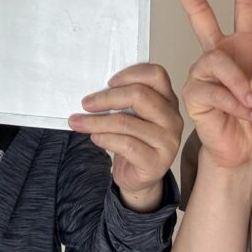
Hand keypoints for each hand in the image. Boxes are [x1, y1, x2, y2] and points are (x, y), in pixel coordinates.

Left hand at [69, 63, 183, 211]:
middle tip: (86, 103)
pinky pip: (125, 144)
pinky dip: (105, 138)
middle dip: (106, 98)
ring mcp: (167, 141)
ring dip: (96, 121)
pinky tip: (95, 138)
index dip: (130, 74)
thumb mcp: (131, 114)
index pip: (156, 74)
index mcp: (167, 100)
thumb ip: (122, 100)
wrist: (139, 176)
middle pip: (140, 95)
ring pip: (126, 122)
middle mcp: (172, 118)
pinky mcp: (157, 162)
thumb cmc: (133, 140)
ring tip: (79, 123)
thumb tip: (92, 92)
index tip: (108, 82)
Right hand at [162, 0, 251, 169]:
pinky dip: (234, 103)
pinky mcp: (195, 92)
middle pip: (200, 14)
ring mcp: (205, 73)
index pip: (245, 8)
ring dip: (239, 84)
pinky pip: (212, 89)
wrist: (247, 152)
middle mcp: (222, 55)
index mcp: (246, 48)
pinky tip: (244, 111)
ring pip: (216, 61)